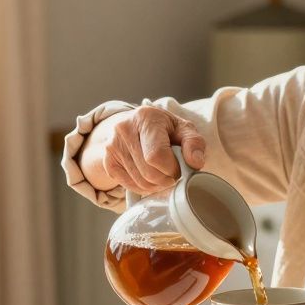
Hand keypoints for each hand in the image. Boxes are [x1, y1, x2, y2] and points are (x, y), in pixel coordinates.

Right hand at [81, 105, 206, 194]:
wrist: (137, 125)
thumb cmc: (165, 128)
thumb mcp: (184, 129)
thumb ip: (194, 143)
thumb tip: (195, 163)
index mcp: (145, 117)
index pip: (156, 156)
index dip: (172, 169)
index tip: (180, 167)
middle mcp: (124, 129)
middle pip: (148, 172)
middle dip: (166, 179)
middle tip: (173, 173)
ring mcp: (112, 146)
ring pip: (140, 182)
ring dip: (157, 185)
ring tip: (163, 175)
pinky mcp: (108, 161)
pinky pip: (129, 185)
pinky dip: (144, 187)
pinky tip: (150, 177)